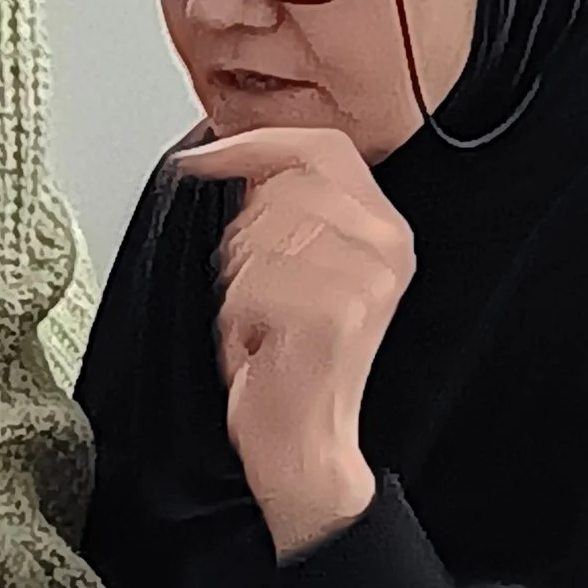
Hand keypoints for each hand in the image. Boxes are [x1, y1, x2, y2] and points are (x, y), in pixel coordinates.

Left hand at [175, 126, 414, 558]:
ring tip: (263, 321)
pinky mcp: (337, 313)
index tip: (201, 159)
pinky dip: (239, 317)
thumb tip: (235, 158)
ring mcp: (366, 279)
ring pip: (258, 238)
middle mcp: (386, 247)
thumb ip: (284, 211)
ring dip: (240, 285)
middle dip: (244, 242)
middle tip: (258, 293)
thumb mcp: (292, 270)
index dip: (255, 144)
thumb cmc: (291, 362)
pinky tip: (261, 343)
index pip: (321, 148)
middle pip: (279, 190)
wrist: (305, 443)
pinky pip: (252, 284)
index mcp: (384, 228)